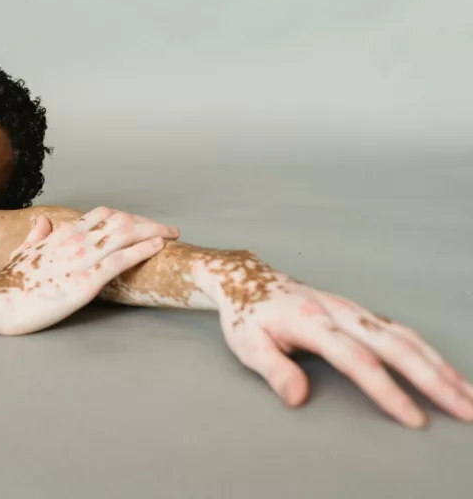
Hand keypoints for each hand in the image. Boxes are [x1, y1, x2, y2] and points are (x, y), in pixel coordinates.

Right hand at [0, 206, 179, 334]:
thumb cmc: (9, 282)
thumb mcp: (23, 252)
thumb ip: (36, 236)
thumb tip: (43, 222)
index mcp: (62, 233)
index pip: (103, 215)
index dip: (128, 218)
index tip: (144, 224)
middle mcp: (75, 239)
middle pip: (121, 221)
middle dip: (148, 224)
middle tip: (168, 230)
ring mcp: (81, 258)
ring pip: (124, 235)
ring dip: (152, 232)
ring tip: (171, 235)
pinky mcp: (85, 280)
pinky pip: (119, 260)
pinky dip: (141, 251)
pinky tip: (157, 248)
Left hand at [194, 257, 472, 427]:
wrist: (248, 280)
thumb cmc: (248, 315)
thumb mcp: (248, 344)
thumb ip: (274, 370)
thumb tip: (298, 398)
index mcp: (312, 322)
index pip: (357, 361)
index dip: (387, 391)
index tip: (414, 418)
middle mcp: (340, 312)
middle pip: (396, 347)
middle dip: (436, 380)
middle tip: (468, 410)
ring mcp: (353, 310)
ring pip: (406, 336)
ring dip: (441, 366)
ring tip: (470, 396)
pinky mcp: (359, 312)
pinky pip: (400, 331)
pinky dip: (428, 352)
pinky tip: (446, 371)